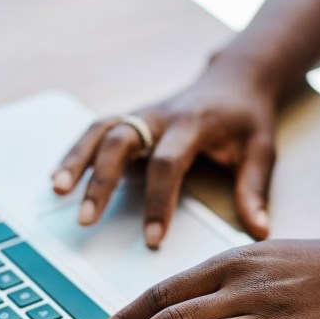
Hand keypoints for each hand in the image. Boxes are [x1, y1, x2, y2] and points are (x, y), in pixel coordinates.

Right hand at [51, 66, 278, 247]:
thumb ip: (255, 189)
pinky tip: (58, 177)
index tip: (151, 240)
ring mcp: (142, 113)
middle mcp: (160, 116)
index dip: (157, 202)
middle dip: (101, 181)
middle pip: (121, 142)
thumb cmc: (247, 118)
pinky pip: (97, 130)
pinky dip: (76, 151)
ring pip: (100, 131)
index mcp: (193, 124)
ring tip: (57, 191)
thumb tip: (258, 232)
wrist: (235, 79)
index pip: (167, 163)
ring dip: (76, 160)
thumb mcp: (261, 149)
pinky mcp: (132, 117)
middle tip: (85, 220)